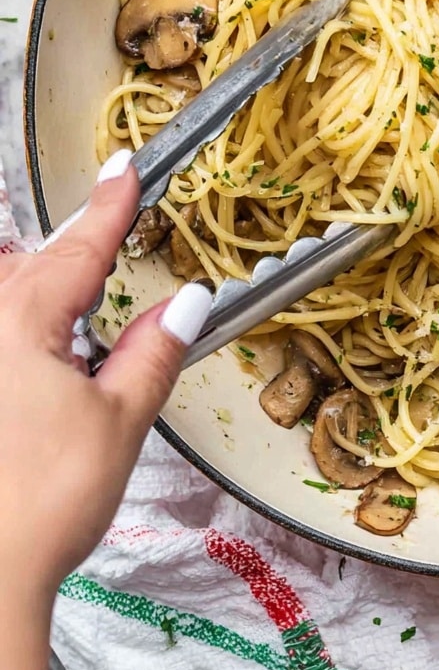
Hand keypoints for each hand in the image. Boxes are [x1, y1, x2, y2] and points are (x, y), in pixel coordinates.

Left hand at [0, 151, 212, 669]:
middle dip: (74, 244)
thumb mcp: (120, 421)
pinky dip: (18, 318)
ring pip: (3, 291)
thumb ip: (154, 351)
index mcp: (24, 321)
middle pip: (32, 263)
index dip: (110, 204)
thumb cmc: (41, 503)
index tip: (126, 166)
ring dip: (36, 280)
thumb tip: (188, 300)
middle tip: (111, 223)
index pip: (80, 246)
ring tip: (70, 291)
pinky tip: (32, 345)